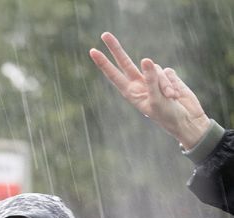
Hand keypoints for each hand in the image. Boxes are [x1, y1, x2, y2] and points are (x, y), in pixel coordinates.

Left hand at [89, 32, 209, 148]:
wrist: (186, 120)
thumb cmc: (167, 115)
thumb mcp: (157, 99)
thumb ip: (151, 80)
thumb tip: (145, 60)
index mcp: (130, 92)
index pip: (114, 74)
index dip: (104, 63)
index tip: (93, 51)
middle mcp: (139, 84)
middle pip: (125, 62)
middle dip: (116, 49)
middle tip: (104, 35)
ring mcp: (153, 79)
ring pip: (155, 69)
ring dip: (164, 83)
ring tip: (169, 98)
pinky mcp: (167, 77)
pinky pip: (168, 72)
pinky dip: (173, 83)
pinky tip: (175, 94)